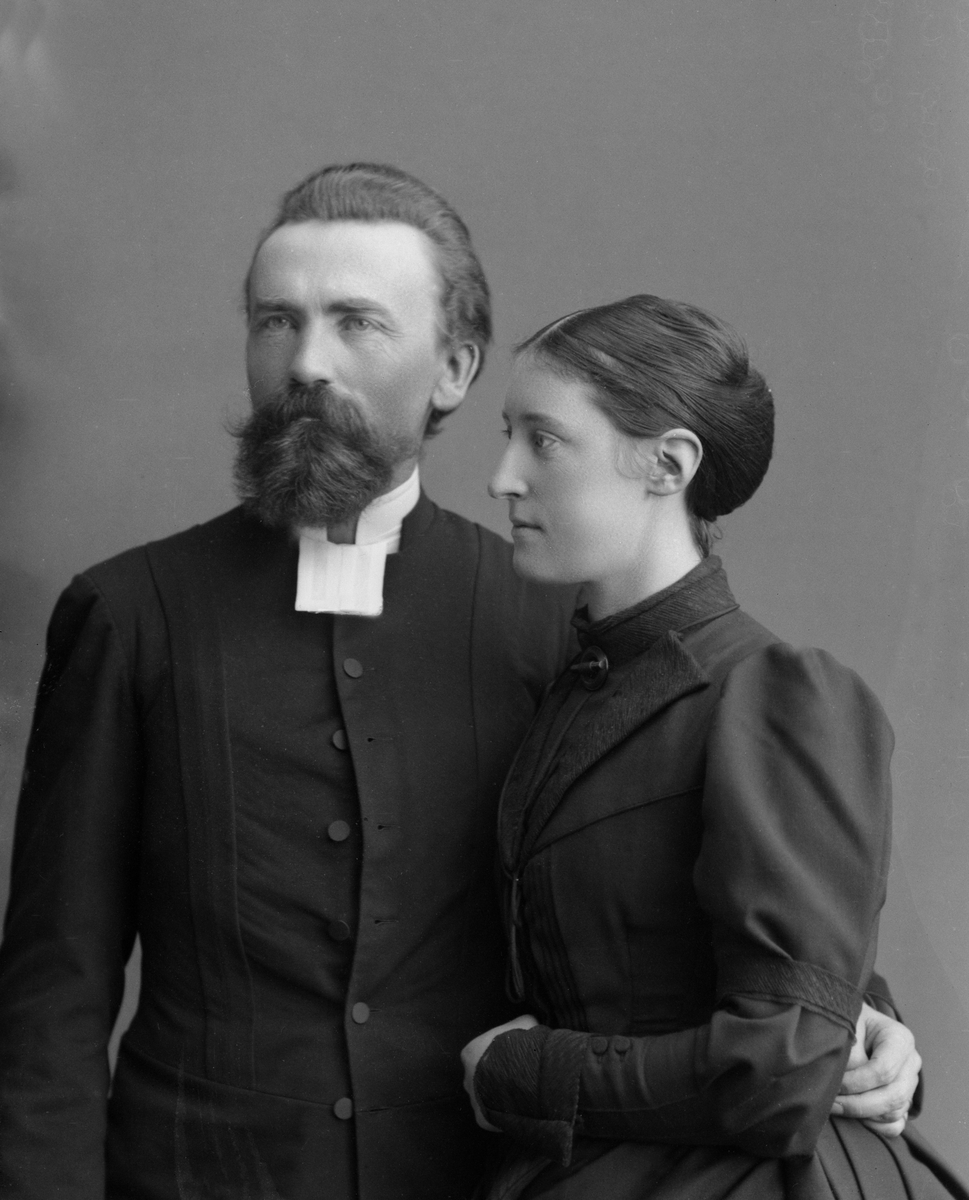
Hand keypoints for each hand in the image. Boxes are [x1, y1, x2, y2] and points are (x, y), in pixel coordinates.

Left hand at [461, 1014, 538, 1130]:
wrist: (523, 1076)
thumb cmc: (519, 1046)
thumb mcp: (525, 1024)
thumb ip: (521, 1024)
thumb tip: (529, 1023)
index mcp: (470, 1053)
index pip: (478, 1053)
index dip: (494, 1055)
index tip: (510, 1057)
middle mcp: (467, 1078)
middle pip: (479, 1078)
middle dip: (494, 1077)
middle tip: (515, 1076)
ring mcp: (473, 1101)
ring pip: (485, 1099)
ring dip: (498, 1096)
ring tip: (520, 1094)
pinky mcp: (482, 1119)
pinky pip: (493, 1116)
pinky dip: (504, 1113)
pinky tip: (519, 1108)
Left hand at [831, 1002, 920, 1136]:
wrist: (853, 1021)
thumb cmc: (849, 1020)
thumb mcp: (847, 1026)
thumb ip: (851, 1054)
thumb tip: (844, 1086)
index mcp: (900, 1038)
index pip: (883, 1070)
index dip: (856, 1082)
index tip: (833, 1083)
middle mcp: (911, 1062)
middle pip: (893, 1095)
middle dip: (858, 1104)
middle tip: (831, 1103)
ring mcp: (910, 1083)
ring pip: (895, 1112)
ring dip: (864, 1115)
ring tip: (836, 1106)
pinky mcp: (903, 1100)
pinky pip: (896, 1124)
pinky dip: (876, 1127)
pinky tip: (855, 1118)